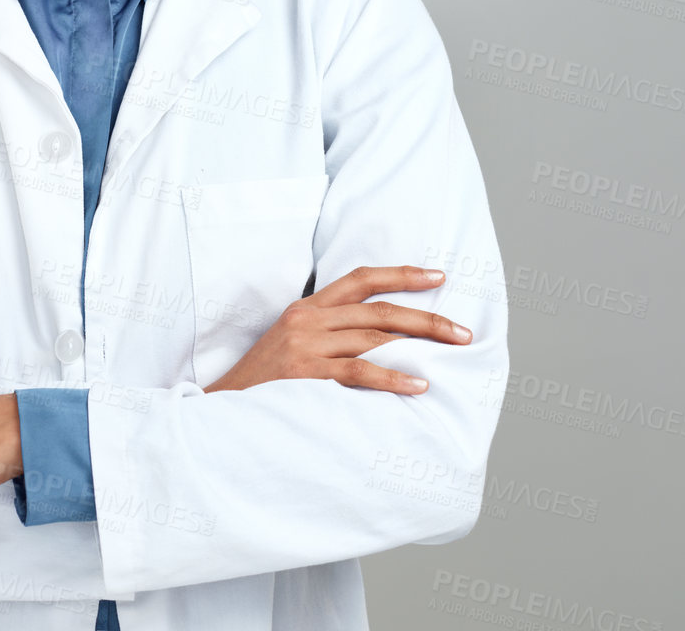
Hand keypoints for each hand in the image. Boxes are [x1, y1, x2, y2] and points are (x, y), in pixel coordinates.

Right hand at [202, 265, 470, 394]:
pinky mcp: (306, 374)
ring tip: (450, 353)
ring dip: (418, 344)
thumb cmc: (265, 383)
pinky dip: (392, 377)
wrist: (222, 410)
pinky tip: (418, 384)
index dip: (400, 274)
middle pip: (377, 309)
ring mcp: (305, 345)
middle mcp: (307, 319)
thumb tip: (386, 338)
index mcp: (306, 307)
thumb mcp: (292, 344)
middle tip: (461, 330)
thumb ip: (329, 333)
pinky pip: (359, 371)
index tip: (437, 277)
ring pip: (374, 336)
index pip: (359, 279)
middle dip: (426, 316)